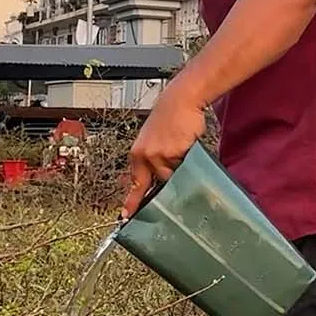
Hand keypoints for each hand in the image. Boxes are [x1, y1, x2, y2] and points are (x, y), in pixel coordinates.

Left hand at [122, 86, 206, 217]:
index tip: (126, 216)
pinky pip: (186, 164)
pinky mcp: (177, 151)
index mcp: (137, 154)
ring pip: (174, 174)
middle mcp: (146, 156)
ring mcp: (161, 154)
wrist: (180, 99)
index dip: (132, 201)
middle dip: (168, 174)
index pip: (135, 184)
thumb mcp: (151, 140)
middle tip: (171, 156)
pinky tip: (185, 141)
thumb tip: (155, 181)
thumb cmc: (168, 119)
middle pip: (159, 182)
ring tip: (179, 144)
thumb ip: (151, 161)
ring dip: (180, 164)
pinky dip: (188, 157)